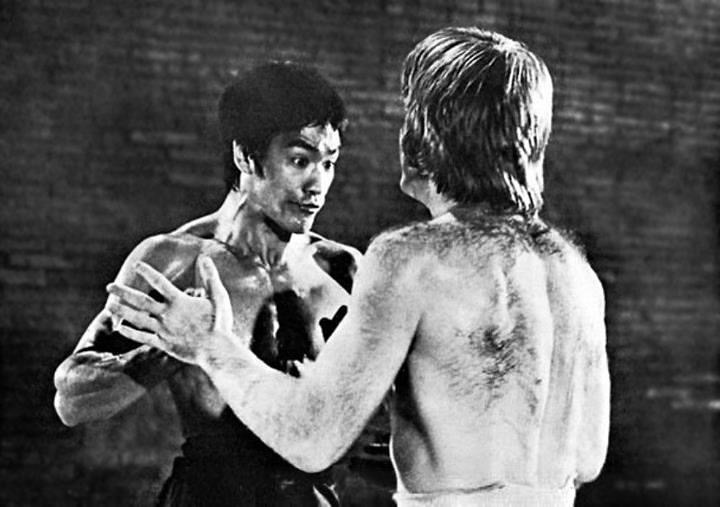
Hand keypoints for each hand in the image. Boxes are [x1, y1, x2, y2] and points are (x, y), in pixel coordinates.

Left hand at [105, 256, 233, 362]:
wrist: (217, 350)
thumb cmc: (220, 322)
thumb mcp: (218, 296)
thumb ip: (210, 276)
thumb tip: (205, 257)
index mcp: (179, 301)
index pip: (160, 282)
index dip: (147, 272)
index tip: (136, 265)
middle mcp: (167, 314)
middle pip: (141, 301)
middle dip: (124, 293)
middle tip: (109, 286)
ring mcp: (163, 330)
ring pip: (138, 319)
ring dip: (122, 311)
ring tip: (109, 305)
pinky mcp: (164, 344)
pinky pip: (143, 338)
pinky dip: (131, 332)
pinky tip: (120, 328)